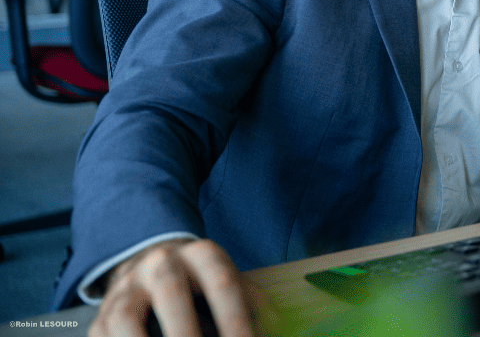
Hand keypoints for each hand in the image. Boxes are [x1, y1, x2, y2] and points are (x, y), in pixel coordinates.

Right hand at [89, 238, 269, 336]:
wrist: (149, 264)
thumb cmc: (201, 285)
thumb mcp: (228, 282)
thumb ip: (250, 305)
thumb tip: (275, 329)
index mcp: (201, 255)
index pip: (222, 283)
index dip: (236, 319)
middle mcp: (160, 264)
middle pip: (172, 295)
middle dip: (186, 334)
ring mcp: (125, 290)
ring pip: (126, 319)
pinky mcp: (100, 318)